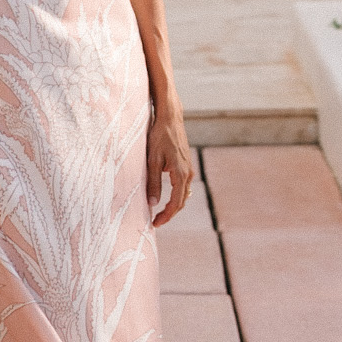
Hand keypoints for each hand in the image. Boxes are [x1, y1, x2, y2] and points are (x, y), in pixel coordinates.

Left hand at [146, 101, 192, 226]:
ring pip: (183, 194)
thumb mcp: (152, 160)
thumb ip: (153, 183)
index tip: (155, 223)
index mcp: (181, 174)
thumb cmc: (159, 136)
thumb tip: (152, 203)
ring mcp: (189, 169)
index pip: (176, 203)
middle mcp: (188, 173)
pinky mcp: (186, 164)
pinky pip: (183, 185)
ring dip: (174, 205)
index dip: (166, 216)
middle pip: (181, 201)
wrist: (170, 118)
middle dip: (170, 213)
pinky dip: (176, 195)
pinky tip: (166, 197)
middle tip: (156, 221)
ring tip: (160, 212)